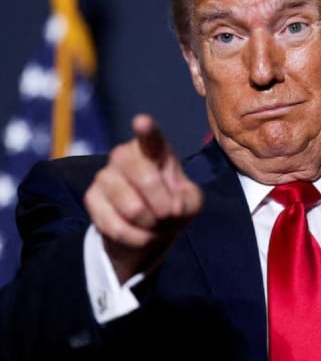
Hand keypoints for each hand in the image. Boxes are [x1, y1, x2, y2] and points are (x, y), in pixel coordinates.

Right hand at [84, 114, 202, 283]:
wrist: (145, 228)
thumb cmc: (172, 204)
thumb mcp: (190, 202)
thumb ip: (188, 201)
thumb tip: (172, 208)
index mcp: (153, 148)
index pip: (150, 137)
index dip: (146, 130)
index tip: (142, 122)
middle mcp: (124, 155)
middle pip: (147, 180)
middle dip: (164, 207)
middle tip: (167, 214)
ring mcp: (105, 175)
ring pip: (133, 208)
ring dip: (151, 225)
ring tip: (154, 223)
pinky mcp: (91, 198)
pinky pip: (117, 227)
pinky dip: (137, 238)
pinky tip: (140, 234)